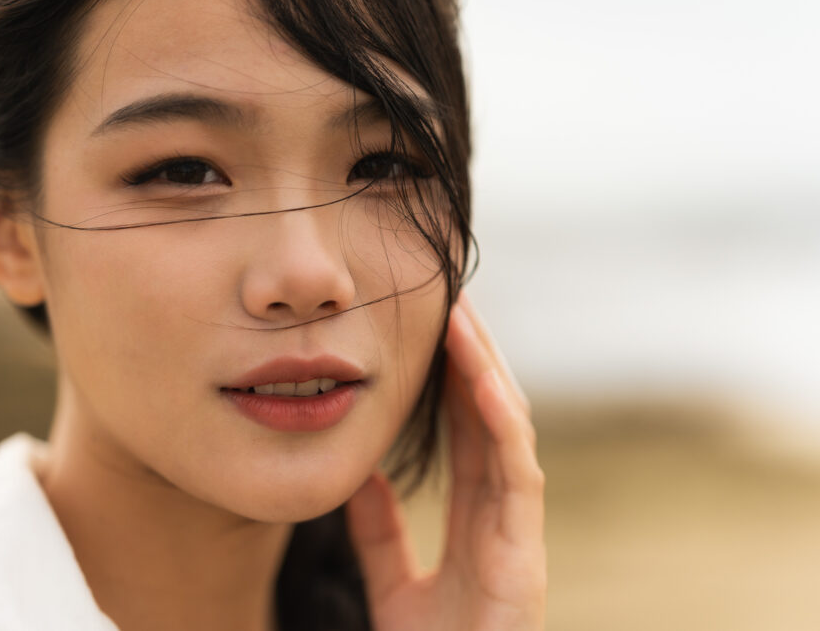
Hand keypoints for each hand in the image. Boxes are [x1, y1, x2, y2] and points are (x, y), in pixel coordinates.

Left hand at [346, 292, 546, 629]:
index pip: (468, 431)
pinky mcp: (524, 556)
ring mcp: (519, 532)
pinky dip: (501, 423)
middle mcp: (504, 516)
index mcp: (478, 519)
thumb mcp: (395, 585)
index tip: (432, 326)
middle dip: (472, 356)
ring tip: (460, 315)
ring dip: (485, 371)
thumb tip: (356, 476)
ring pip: (508, 432)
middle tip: (448, 295)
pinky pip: (517, 475)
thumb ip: (380, 532)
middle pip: (490, 417)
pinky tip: (481, 379)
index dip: (453, 378)